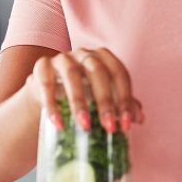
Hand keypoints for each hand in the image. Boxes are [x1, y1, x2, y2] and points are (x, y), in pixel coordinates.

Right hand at [25, 47, 144, 132]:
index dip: (125, 99)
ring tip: (85, 126)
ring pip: (72, 75)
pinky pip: (46, 83)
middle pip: (98, 71)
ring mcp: (61, 58)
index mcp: (103, 57)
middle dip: (105, 101)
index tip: (126, 125)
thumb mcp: (101, 97)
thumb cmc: (81, 93)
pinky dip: (52, 104)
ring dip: (79, 102)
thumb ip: (121, 104)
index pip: (119, 74)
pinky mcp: (41, 67)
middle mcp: (83, 53)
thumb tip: (139, 119)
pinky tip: (58, 123)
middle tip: (108, 128)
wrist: (47, 92)